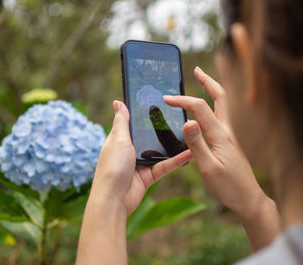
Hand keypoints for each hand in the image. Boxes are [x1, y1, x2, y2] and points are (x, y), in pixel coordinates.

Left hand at [90, 100, 191, 216]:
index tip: (159, 102)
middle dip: (163, 129)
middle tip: (180, 115)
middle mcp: (130, 151)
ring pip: (160, 151)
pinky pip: (166, 165)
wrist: (114, 200)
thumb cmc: (112, 168)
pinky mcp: (150, 176)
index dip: (144, 115)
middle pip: (149, 137)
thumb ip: (122, 122)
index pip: (134, 124)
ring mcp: (141, 164)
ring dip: (173, 145)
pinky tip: (190, 152)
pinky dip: (177, 160)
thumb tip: (118, 102)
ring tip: (189, 133)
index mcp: (120, 140)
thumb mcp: (118, 140)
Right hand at [164, 67, 279, 249]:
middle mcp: (226, 131)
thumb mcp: (208, 168)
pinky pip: (218, 118)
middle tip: (196, 70)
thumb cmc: (229, 187)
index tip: (166, 99)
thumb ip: (197, 145)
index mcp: (220, 135)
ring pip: (221, 106)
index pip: (200, 108)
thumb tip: (187, 121)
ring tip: (200, 82)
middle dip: (207, 82)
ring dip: (210, 91)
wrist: (249, 199)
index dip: (182, 100)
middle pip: (220, 98)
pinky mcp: (228, 143)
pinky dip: (210, 106)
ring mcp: (229, 136)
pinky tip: (201, 113)